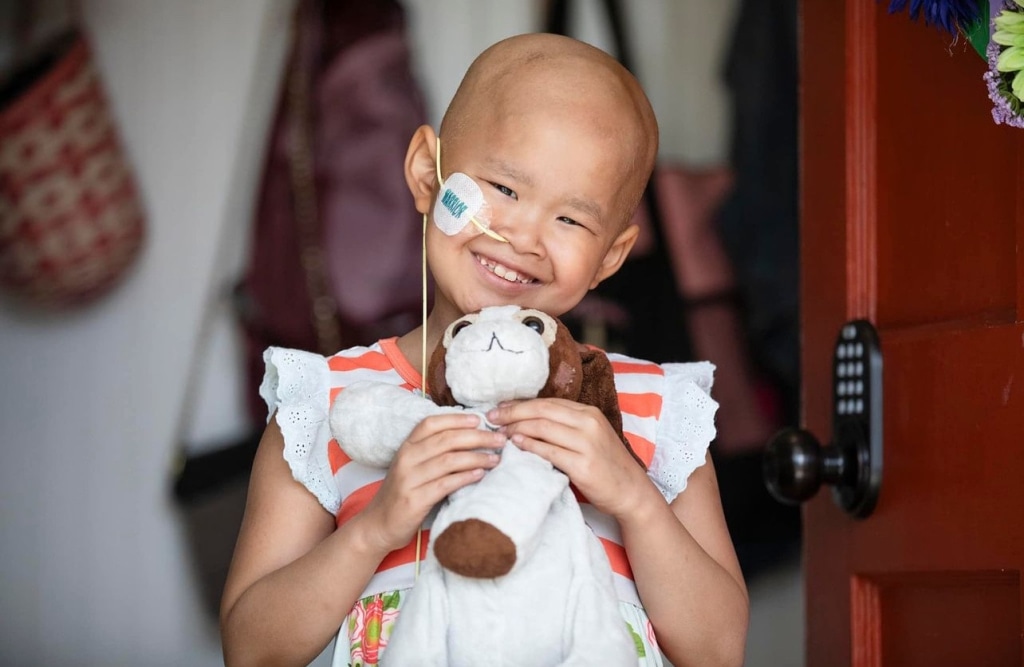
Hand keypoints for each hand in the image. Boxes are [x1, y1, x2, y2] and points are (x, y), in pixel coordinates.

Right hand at [358, 413, 503, 553]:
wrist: (379, 525)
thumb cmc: (403, 493)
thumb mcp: (413, 466)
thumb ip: (433, 452)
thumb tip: (470, 437)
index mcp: (406, 447)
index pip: (431, 424)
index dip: (456, 419)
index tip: (479, 420)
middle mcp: (406, 459)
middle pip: (446, 440)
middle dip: (477, 438)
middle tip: (500, 440)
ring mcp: (409, 479)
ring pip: (448, 461)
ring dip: (476, 458)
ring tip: (496, 459)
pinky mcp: (414, 500)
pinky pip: (445, 484)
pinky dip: (465, 478)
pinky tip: (480, 476)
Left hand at [486, 398, 651, 519]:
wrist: (630, 491)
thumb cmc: (605, 465)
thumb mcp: (589, 436)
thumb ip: (564, 426)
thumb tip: (527, 420)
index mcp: (589, 413)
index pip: (548, 402)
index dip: (520, 404)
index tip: (500, 408)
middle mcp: (589, 423)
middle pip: (542, 411)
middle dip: (512, 412)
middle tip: (491, 418)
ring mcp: (587, 444)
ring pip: (543, 428)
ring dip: (516, 428)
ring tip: (500, 433)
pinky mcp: (583, 465)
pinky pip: (549, 451)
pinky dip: (530, 446)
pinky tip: (516, 445)